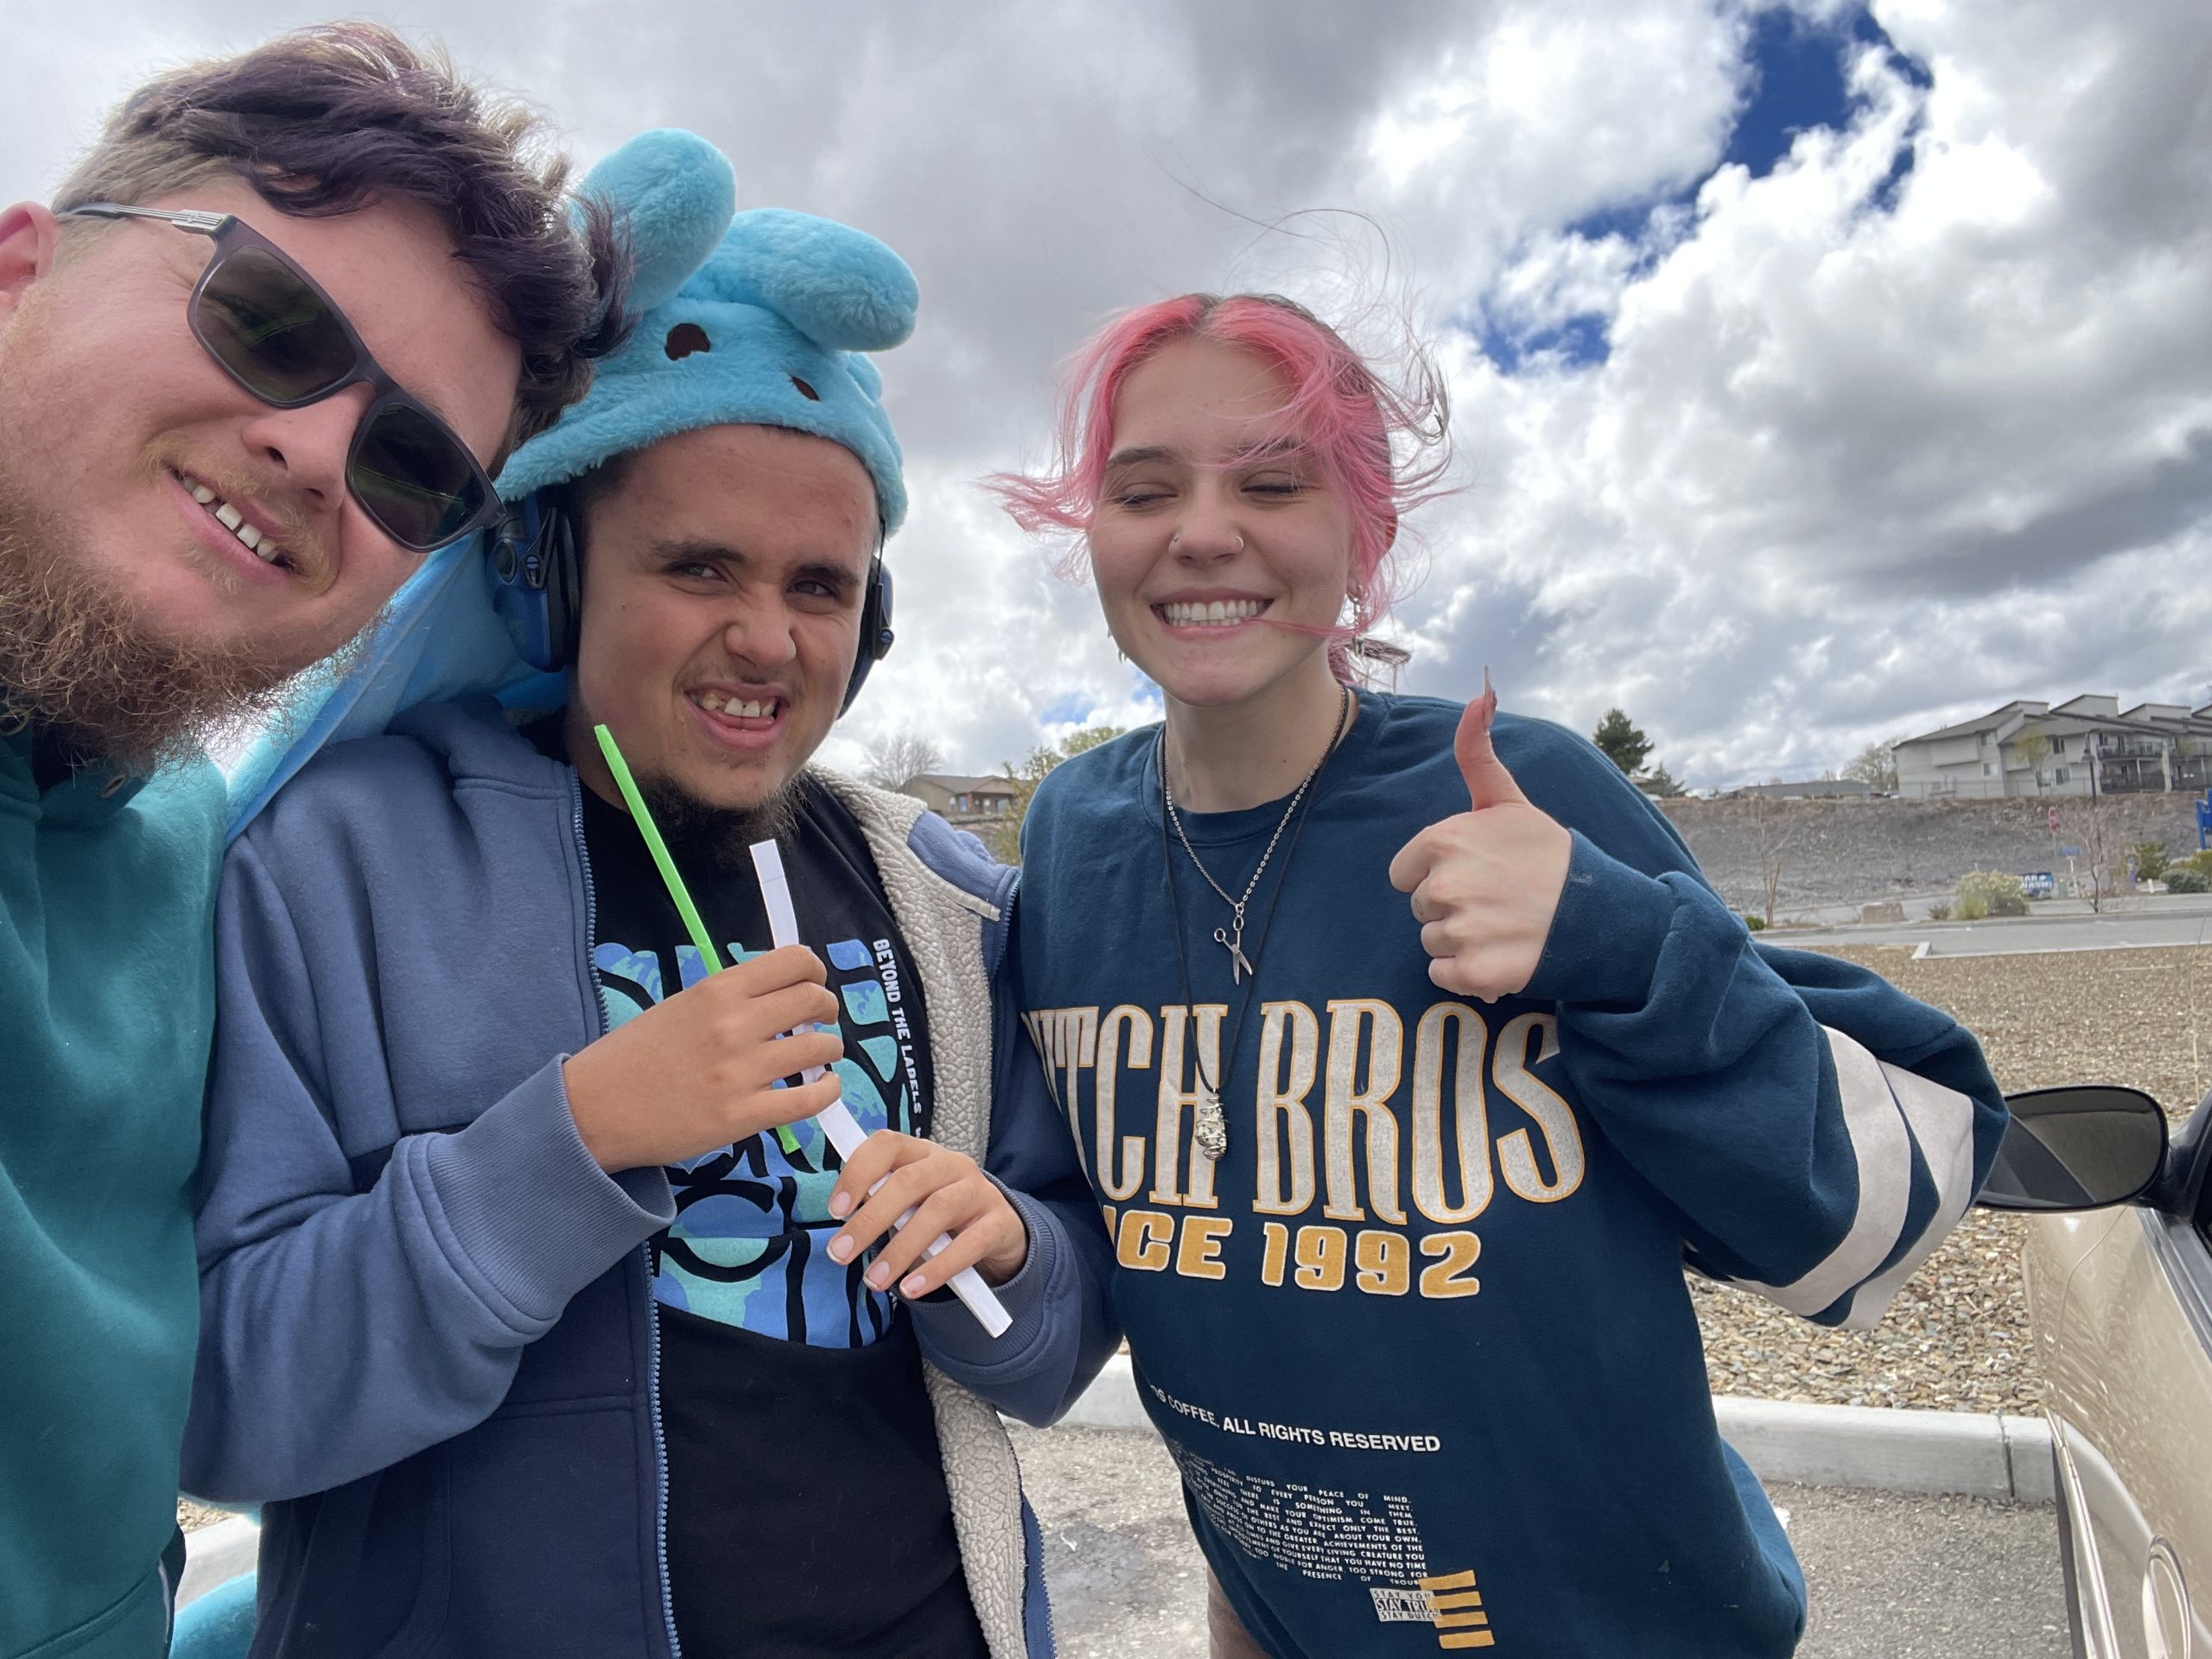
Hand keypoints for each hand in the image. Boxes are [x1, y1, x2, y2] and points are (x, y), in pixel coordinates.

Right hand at [563, 944, 843, 1172]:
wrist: (594, 1110)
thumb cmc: (634, 1057)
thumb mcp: (680, 1007)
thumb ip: (729, 999)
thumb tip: (780, 996)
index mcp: (716, 990)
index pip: (794, 961)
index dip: (814, 971)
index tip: (812, 984)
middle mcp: (734, 1025)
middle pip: (814, 1000)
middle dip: (826, 1008)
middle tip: (819, 1021)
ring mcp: (741, 1072)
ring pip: (821, 1048)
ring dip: (828, 1050)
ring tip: (816, 1058)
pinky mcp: (743, 1116)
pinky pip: (810, 1099)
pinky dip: (826, 1091)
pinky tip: (819, 1088)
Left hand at [824, 1132, 1028, 1297]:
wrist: (999, 1231)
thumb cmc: (940, 1216)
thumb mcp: (911, 1203)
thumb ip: (882, 1203)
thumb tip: (845, 1224)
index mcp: (922, 1152)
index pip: (887, 1145)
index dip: (858, 1172)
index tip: (836, 1210)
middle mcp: (952, 1164)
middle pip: (909, 1181)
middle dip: (870, 1220)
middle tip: (841, 1253)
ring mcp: (979, 1191)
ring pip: (937, 1211)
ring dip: (900, 1249)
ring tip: (875, 1279)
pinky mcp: (999, 1223)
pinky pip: (969, 1245)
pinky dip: (937, 1269)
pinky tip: (912, 1288)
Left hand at [1387, 674, 1572, 1000]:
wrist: (1601, 913)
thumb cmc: (1549, 855)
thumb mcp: (1509, 800)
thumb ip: (1478, 753)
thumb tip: (1479, 695)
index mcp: (1442, 842)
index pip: (1405, 872)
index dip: (1436, 875)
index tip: (1476, 873)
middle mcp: (1444, 887)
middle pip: (1420, 908)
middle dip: (1451, 908)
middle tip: (1498, 900)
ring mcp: (1460, 932)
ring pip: (1432, 944)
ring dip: (1461, 941)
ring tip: (1504, 926)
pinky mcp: (1474, 973)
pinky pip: (1443, 976)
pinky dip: (1468, 973)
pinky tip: (1502, 954)